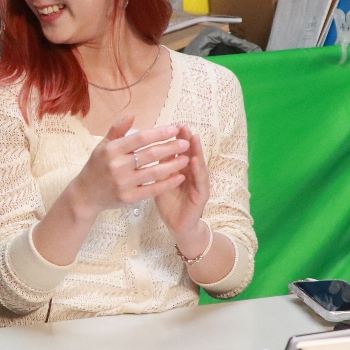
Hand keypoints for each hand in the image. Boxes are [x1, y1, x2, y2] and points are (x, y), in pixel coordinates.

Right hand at [76, 116, 190, 213]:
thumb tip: (133, 115)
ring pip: (154, 172)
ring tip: (186, 158)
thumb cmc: (97, 167)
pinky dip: (168, 183)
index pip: (140, 138)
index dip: (159, 133)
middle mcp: (117, 166)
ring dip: (173, 165)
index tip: (174, 130)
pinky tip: (179, 177)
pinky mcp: (128, 198)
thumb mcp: (103, 146)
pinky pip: (152, 189)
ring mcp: (123, 183)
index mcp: (111, 150)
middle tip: (185, 143)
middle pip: (150, 154)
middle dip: (171, 147)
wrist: (85, 194)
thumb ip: (117, 129)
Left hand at [154, 125, 209, 244]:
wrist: (176, 224)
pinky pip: (200, 181)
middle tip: (183, 126)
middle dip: (187, 139)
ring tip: (193, 138)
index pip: (179, 150)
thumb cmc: (168, 201)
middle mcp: (191, 173)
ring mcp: (198, 183)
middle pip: (190, 153)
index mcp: (180, 168)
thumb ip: (156, 164)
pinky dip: (198, 170)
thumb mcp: (159, 180)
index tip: (172, 125)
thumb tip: (147, 147)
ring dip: (197, 150)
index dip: (176, 138)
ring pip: (198, 164)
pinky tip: (195, 161)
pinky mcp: (202, 195)